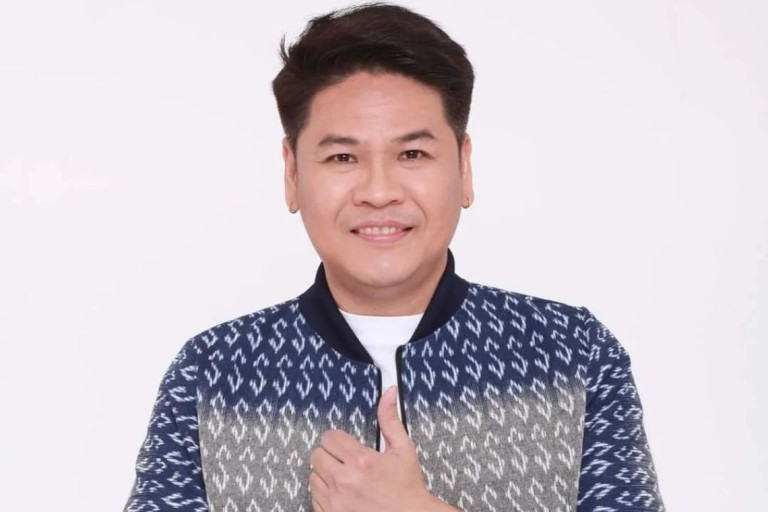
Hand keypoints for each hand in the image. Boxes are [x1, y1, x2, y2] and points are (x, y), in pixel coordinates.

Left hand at [308, 385, 458, 511]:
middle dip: (330, 455)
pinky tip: (341, 493)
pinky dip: (325, 494)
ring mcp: (336, 502)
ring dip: (325, 474)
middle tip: (345, 460)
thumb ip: (390, 419)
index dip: (338, 439)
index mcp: (361, 462)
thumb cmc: (408, 489)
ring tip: (344, 477)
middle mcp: (345, 482)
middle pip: (317, 455)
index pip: (329, 438)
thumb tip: (389, 394)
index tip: (346, 445)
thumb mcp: (403, 450)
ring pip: (312, 477)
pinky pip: (314, 498)